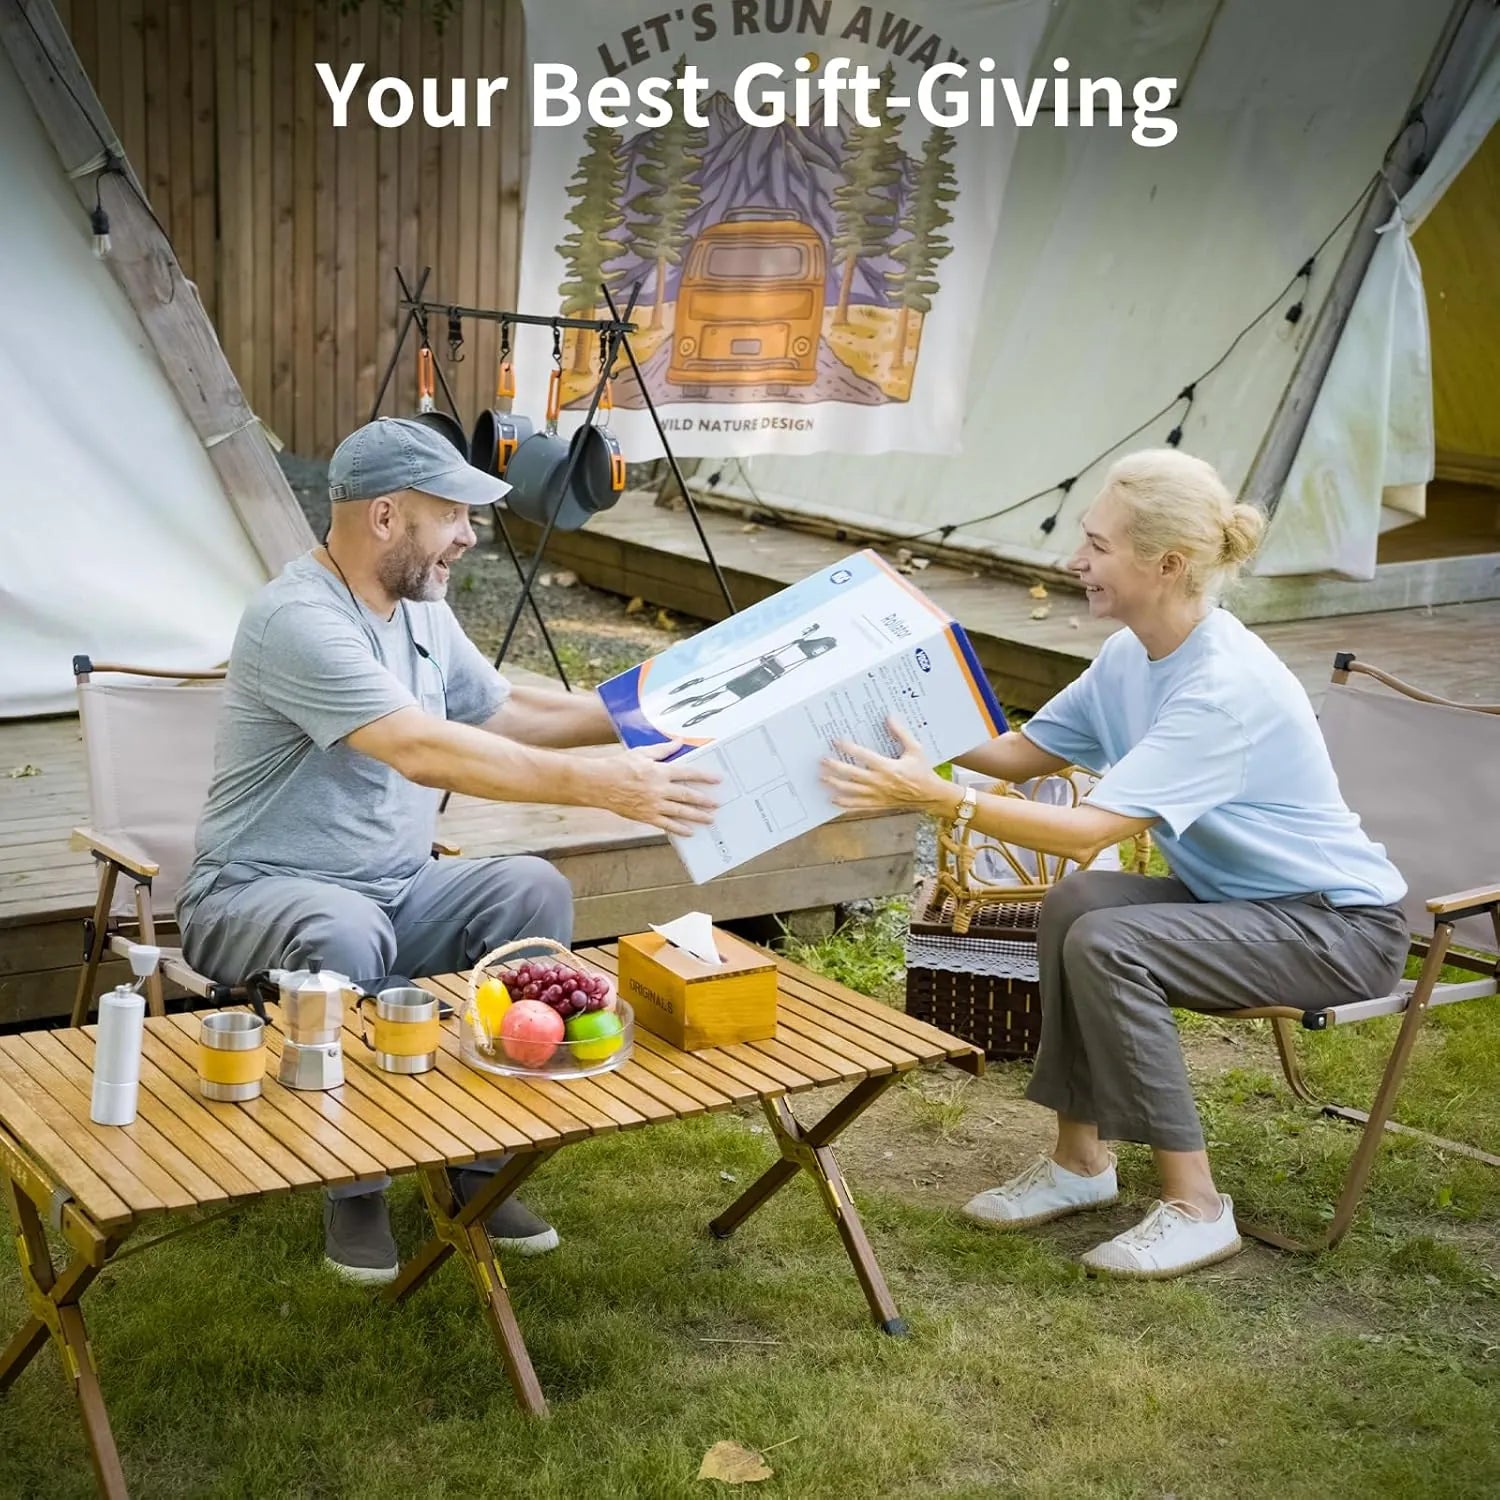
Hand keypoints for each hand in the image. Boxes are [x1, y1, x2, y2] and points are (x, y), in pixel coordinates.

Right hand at [602, 742, 720, 835]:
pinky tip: (689, 832)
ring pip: (680, 812)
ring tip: (710, 819)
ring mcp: (653, 804)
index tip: (717, 779)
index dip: (704, 776)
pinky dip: (679, 829)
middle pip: (688, 795)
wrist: (599, 783)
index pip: (688, 773)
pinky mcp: (646, 816)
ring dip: (697, 816)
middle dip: (704, 800)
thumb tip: (679, 742)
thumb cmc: (619, 766)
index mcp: (660, 771)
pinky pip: (666, 824)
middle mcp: (660, 789)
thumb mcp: (642, 753)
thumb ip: (663, 749)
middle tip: (717, 804)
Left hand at [821, 717, 952, 812]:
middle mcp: (880, 782)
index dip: (848, 747)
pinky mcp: (878, 804)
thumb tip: (890, 717)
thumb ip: (901, 733)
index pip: (863, 756)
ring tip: (822, 779)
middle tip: (822, 761)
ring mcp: (877, 795)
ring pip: (851, 791)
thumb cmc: (922, 771)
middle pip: (852, 774)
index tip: (836, 740)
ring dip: (835, 784)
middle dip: (835, 767)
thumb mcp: (915, 749)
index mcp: (888, 767)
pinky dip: (845, 804)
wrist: (930, 795)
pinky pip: (858, 806)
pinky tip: (833, 799)